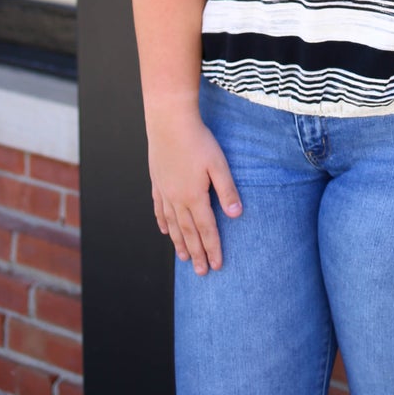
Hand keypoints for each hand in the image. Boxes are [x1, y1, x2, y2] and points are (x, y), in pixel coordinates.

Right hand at [146, 107, 241, 274]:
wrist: (169, 122)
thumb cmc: (198, 140)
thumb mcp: (218, 164)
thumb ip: (227, 190)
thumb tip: (236, 214)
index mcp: (194, 196)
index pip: (206, 229)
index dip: (213, 248)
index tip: (217, 266)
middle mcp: (177, 199)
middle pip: (188, 232)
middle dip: (197, 253)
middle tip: (202, 273)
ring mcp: (164, 192)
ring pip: (173, 225)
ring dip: (180, 243)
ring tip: (184, 259)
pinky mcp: (157, 182)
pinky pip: (159, 209)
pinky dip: (163, 222)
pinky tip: (165, 231)